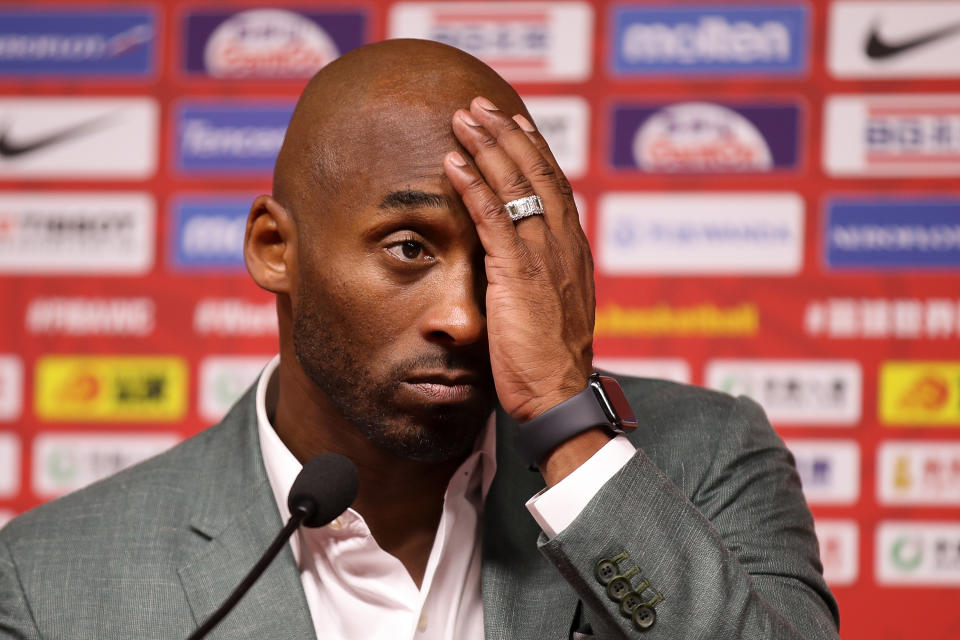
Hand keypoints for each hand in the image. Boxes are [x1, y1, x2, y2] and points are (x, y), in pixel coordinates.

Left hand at [443, 96, 594, 423]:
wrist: (559, 395)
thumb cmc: (550, 361)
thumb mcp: (553, 309)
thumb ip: (542, 278)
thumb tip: (522, 265)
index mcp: (573, 252)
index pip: (556, 187)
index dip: (535, 152)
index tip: (516, 125)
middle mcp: (563, 245)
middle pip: (539, 173)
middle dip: (509, 135)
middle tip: (483, 107)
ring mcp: (543, 256)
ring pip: (517, 186)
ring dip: (488, 147)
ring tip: (464, 118)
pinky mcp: (518, 273)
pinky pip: (493, 218)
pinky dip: (473, 185)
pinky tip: (453, 161)